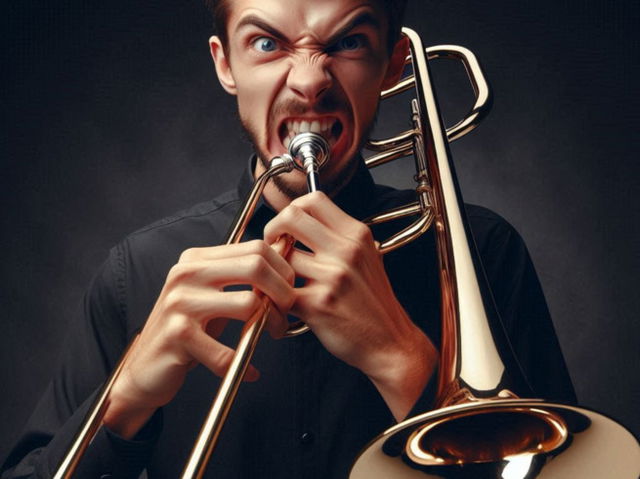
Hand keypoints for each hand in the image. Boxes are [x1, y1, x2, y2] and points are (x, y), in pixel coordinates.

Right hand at [103, 240, 294, 437]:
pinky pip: (227, 352)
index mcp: (196, 259)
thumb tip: (287, 255)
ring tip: (271, 336)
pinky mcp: (177, 335)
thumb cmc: (188, 330)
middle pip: (256, 266)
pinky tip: (249, 371)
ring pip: (249, 304)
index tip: (289, 292)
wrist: (145, 368)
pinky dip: (244, 366)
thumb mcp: (213, 293)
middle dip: (283, 292)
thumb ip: (242, 275)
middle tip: (286, 313)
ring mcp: (180, 303)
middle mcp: (186, 274)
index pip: (255, 248)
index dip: (283, 270)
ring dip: (270, 325)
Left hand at [264, 191, 437, 419]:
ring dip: (274, 269)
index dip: (293, 208)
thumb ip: (340, 237)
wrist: (390, 342)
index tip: (288, 226)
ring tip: (278, 282)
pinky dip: (274, 298)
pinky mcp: (317, 304)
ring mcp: (332, 276)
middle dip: (273, 229)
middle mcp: (346, 251)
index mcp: (357, 235)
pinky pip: (279, 291)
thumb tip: (305, 220)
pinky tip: (281, 304)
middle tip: (273, 246)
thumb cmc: (375, 303)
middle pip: (292, 217)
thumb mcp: (368, 257)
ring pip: (282, 256)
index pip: (314, 199)